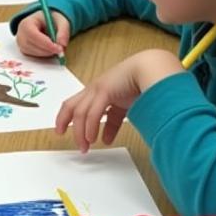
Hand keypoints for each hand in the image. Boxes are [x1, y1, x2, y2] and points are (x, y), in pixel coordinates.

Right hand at [15, 9, 70, 57]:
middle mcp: (21, 34)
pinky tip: (49, 49)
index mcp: (27, 23)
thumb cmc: (51, 21)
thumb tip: (62, 45)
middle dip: (47, 50)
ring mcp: (21, 43)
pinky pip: (33, 56)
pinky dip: (43, 55)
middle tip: (60, 51)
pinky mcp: (24, 50)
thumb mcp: (61, 22)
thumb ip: (63, 32)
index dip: (45, 43)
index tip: (58, 48)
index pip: (33, 35)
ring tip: (56, 48)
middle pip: (31, 45)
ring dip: (46, 53)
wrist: (45, 22)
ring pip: (33, 53)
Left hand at [55, 49, 181, 151]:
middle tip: (62, 135)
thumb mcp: (124, 107)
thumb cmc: (143, 82)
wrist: (152, 68)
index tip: (62, 129)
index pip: (77, 104)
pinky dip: (91, 127)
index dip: (66, 117)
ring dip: (81, 132)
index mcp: (99, 90)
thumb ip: (114, 122)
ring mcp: (98, 89)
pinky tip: (92, 138)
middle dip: (64, 121)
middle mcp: (95, 89)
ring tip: (84, 146)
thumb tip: (107, 140)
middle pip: (71, 106)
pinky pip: (93, 112)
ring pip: (81, 113)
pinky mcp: (105, 90)